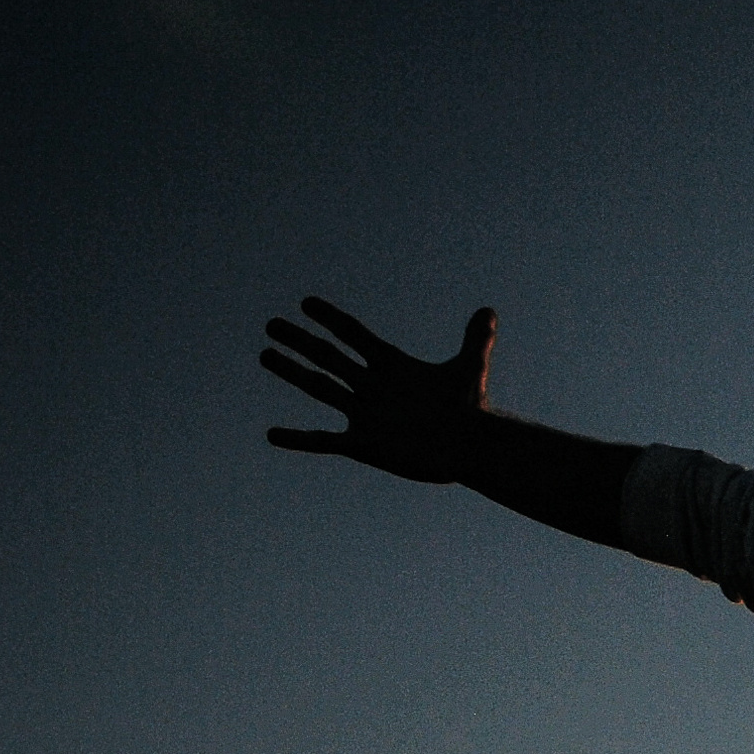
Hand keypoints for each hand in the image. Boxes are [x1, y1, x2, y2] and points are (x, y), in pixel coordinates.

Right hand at [261, 298, 497, 483]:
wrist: (470, 450)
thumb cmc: (471, 411)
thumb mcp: (469, 371)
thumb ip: (475, 340)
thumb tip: (488, 311)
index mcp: (392, 366)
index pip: (355, 336)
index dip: (332, 319)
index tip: (306, 302)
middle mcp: (373, 387)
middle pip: (329, 358)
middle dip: (300, 342)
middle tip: (271, 325)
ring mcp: (366, 415)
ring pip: (321, 389)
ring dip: (292, 372)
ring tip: (265, 355)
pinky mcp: (365, 445)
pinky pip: (324, 442)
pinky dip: (299, 439)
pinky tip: (273, 434)